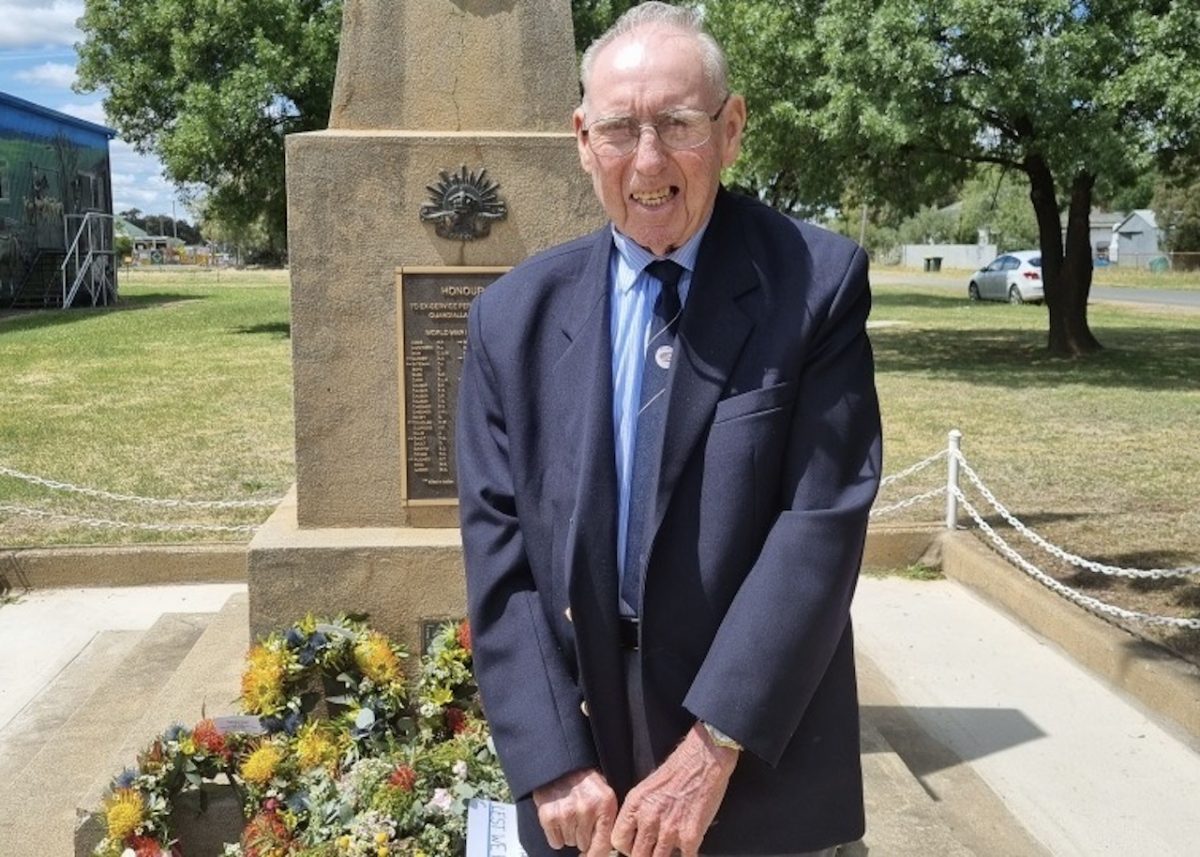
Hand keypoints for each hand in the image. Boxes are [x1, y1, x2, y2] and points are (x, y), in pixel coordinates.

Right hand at [533, 767, 618, 855]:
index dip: (595, 855)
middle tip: (579, 818)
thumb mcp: (604, 796)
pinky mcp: (549, 815)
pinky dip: (555, 834)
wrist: (561, 766)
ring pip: (570, 842)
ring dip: (569, 833)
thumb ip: (608, 821)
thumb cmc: (584, 782)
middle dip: (582, 835)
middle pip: (584, 845)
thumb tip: (607, 850)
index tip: (589, 856)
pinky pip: (555, 842)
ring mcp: (567, 812)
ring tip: (569, 814)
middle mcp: (587, 809)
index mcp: (605, 805)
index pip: (603, 845)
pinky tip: (558, 818)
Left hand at [611, 723, 738, 856]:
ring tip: (672, 848)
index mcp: (635, 804)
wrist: (704, 759)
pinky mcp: (690, 835)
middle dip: (646, 854)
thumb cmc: (678, 770)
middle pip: (638, 855)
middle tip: (655, 849)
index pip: (618, 840)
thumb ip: (638, 811)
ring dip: (665, 856)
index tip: (636, 846)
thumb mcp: (646, 787)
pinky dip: (686, 855)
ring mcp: (669, 829)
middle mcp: (649, 818)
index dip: (627, 847)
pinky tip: (688, 848)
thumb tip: (634, 833)